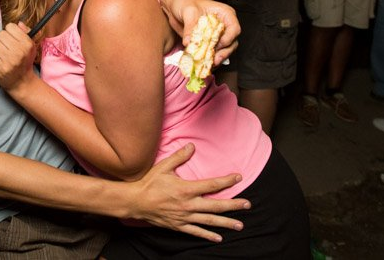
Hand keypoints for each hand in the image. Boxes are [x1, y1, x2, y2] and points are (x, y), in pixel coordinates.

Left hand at [0, 22, 37, 91]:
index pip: (10, 27)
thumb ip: (26, 32)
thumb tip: (18, 23)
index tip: (12, 38)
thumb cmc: (25, 61)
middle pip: (1, 34)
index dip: (10, 32)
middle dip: (3, 40)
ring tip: (5, 55)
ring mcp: (10, 60)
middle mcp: (19, 51)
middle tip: (8, 48)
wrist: (22, 82)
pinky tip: (2, 62)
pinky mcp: (1, 68)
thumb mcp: (31, 46)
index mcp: (27, 43)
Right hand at [129, 143, 248, 240]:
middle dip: (233, 205)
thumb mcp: (163, 167)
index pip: (211, 185)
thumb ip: (179, 157)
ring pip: (209, 221)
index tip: (238, 177)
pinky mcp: (179, 225)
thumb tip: (191, 146)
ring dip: (226, 222)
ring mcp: (184, 217)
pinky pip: (196, 232)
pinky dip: (208, 235)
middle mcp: (188, 205)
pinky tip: (219, 237)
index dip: (226, 181)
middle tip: (248, 205)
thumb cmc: (149, 183)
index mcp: (186, 189)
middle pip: (215, 206)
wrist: (135, 202)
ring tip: (240, 225)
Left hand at [166, 0, 239, 66]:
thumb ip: (190, 26)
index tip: (217, 45)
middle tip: (214, 60)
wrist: (176, 7)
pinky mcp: (209, 43)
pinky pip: (213, 54)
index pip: (234, 28)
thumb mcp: (189, 11)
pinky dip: (209, 60)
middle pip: (231, 43)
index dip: (228, 39)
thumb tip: (189, 42)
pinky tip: (203, 65)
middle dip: (224, 53)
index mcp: (225, 14)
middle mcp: (224, 26)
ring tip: (209, 65)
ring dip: (217, 59)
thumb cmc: (185, 3)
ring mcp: (217, 36)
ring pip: (224, 51)